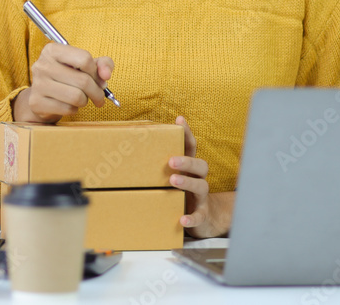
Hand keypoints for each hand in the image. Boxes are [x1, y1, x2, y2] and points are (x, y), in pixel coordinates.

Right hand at [12, 43, 113, 123]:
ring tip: (82, 99)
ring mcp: (38, 84)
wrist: (44, 96)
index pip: (84, 59)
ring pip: (76, 97)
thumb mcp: (86, 65)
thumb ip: (102, 64)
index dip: (96, 72)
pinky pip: (68, 109)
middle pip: (83, 80)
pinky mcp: (37, 102)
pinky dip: (74, 109)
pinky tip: (70, 105)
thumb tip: (106, 74)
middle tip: (98, 96)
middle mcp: (42, 65)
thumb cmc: (68, 77)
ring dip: (85, 101)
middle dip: (96, 91)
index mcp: (52, 50)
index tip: (99, 79)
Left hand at [169, 116, 234, 237]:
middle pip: (201, 165)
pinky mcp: (202, 214)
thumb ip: (161, 168)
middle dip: (187, 161)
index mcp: (190, 169)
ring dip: (188, 182)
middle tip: (171, 160)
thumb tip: (133, 152)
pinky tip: (182, 219)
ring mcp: (201, 197)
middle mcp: (198, 179)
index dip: (187, 133)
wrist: (206, 221)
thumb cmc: (183, 195)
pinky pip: (199, 215)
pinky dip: (192, 217)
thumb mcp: (175, 179)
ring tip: (173, 181)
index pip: (191, 147)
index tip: (179, 120)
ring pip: (201, 186)